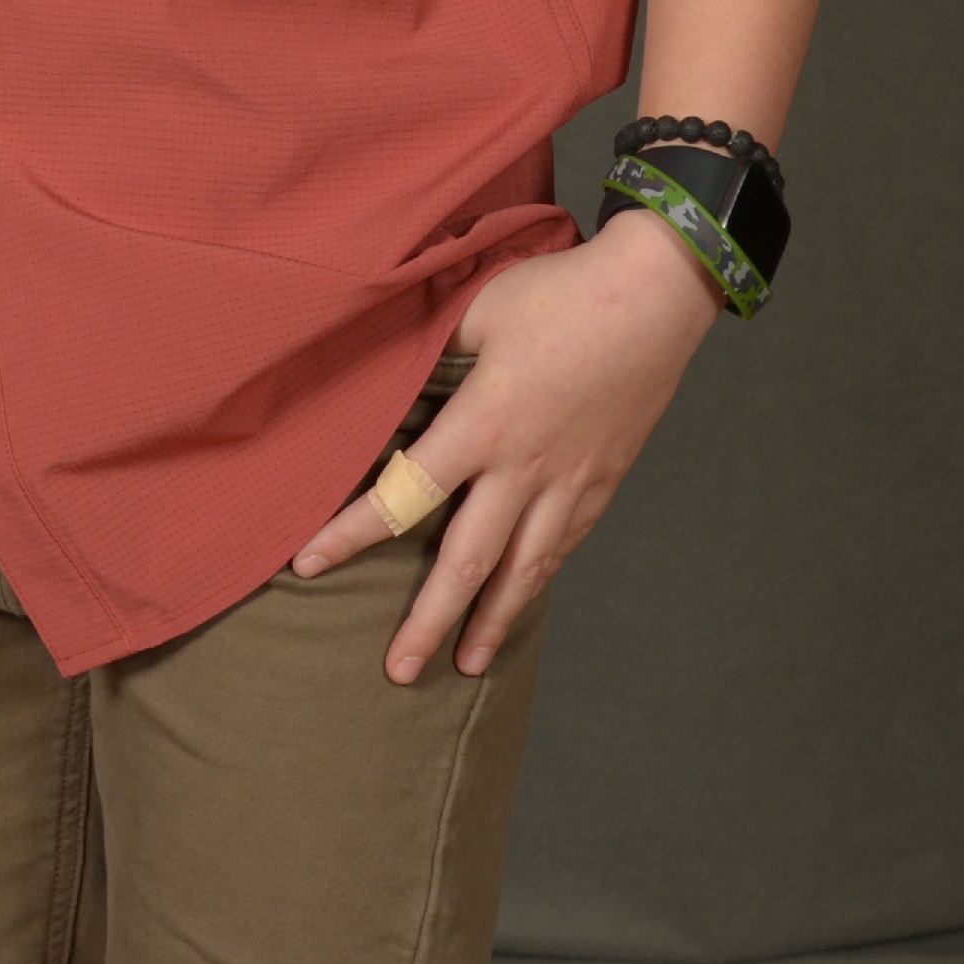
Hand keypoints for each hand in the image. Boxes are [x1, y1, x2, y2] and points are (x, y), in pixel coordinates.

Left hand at [289, 212, 720, 679]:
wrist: (657, 294)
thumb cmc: (560, 290)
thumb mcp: (476, 305)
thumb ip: (427, 342)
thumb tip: (378, 356)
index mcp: (482, 424)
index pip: (403, 494)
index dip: (350, 533)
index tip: (306, 565)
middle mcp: (524, 467)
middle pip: (466, 561)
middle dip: (428, 621)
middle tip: (398, 672)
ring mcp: (569, 479)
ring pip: (524, 569)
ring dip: (493, 621)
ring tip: (467, 663)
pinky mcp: (603, 478)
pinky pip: (563, 543)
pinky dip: (537, 579)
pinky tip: (522, 598)